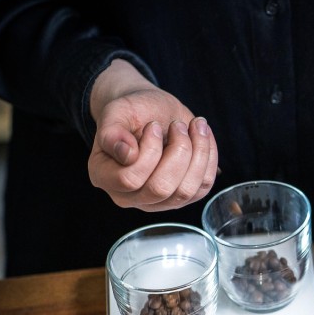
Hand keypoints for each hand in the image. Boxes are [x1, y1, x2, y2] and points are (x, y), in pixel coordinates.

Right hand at [87, 59, 218, 210]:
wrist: (152, 113)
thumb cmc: (132, 113)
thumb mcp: (116, 112)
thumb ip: (112, 133)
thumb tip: (127, 154)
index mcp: (104, 176)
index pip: (129, 179)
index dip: (149, 150)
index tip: (153, 125)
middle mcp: (130, 196)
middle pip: (160, 188)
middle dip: (178, 151)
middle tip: (177, 125)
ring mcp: (159, 201)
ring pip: (186, 190)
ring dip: (197, 152)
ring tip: (193, 126)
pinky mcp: (184, 197)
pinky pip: (204, 185)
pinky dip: (209, 157)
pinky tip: (202, 136)